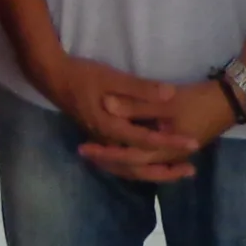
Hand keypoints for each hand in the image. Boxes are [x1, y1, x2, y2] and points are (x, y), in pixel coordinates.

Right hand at [41, 55, 199, 180]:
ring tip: (178, 169)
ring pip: (130, 166)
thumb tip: (170, 94)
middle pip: (139, 164)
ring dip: (154, 169)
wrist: (52, 77)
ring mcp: (102, 140)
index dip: (171, 142)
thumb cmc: (82, 75)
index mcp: (110, 127)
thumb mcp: (112, 78)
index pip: (147, 140)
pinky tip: (153, 159)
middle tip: (191, 170)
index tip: (193, 143)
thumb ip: (140, 89)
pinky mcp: (101, 137)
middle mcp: (107, 140)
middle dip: (166, 169)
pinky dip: (141, 162)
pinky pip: (123, 158)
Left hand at [80, 79, 236, 183]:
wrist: (230, 101)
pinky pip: (151, 158)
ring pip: (142, 165)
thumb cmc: (199, 100)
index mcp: (163, 148)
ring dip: (121, 161)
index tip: (85, 149)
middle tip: (86, 154)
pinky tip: (125, 151)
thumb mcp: (167, 101)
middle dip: (109, 161)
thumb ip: (136, 105)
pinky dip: (135, 157)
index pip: (127, 157)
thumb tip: (107, 105)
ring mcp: (174, 153)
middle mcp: (167, 156)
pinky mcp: (177, 146)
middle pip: (133, 167)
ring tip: (100, 155)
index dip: (105, 153)